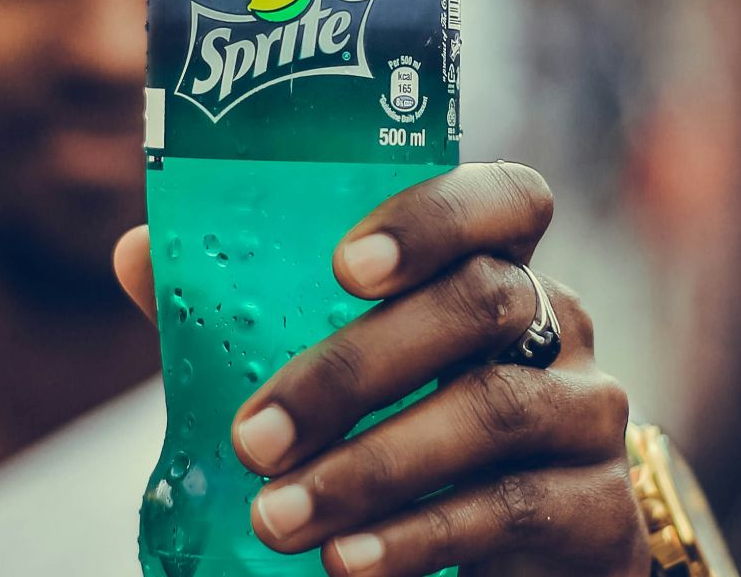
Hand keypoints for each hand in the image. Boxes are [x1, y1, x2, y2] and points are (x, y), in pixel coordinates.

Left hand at [114, 162, 649, 576]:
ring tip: (277, 518)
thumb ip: (250, 314)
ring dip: (369, 467)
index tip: (343, 267)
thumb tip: (138, 252)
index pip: (506, 199)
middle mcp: (560, 324)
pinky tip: (346, 562)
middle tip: (253, 436)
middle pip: (481, 303)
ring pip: (494, 411)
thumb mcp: (335, 376)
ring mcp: (590, 414)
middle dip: (353, 369)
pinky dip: (418, 535)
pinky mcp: (603, 511)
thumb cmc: (410, 439)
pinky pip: (514, 508)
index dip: (434, 218)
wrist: (511, 565)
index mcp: (499, 267)